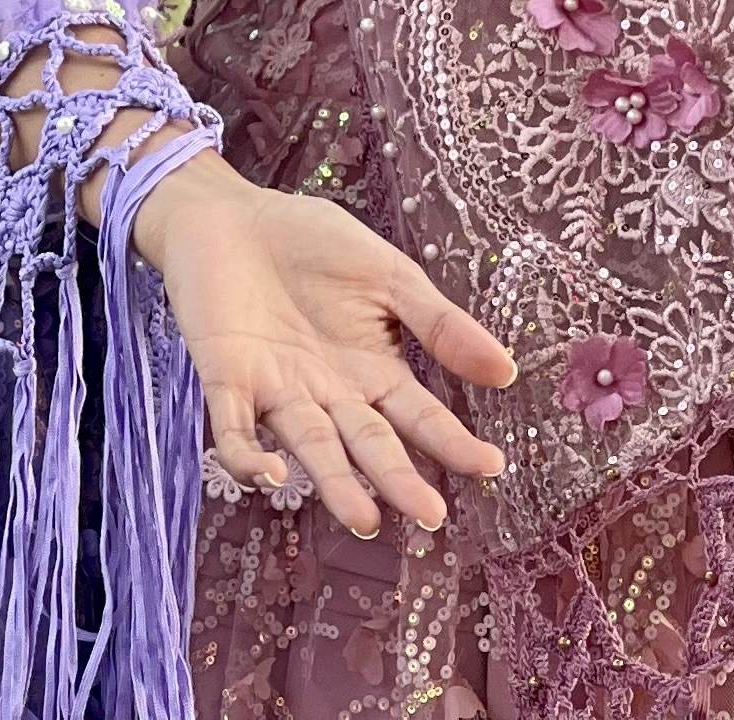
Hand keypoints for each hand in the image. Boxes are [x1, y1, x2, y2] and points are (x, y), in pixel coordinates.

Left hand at [129, 150, 515, 538]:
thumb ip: (439, 323)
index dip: (451, 441)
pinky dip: (248, 456)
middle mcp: (329, 394)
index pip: (418, 415)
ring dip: (335, 484)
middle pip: (368, 443)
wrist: (229, 213)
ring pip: (311, 447)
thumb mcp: (388, 274)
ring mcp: (278, 390)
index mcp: (372, 369)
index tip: (489, 466)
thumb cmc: (311, 243)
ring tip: (364, 519)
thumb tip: (505, 371)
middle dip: (398, 478)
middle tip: (429, 514)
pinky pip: (234, 428)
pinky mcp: (227, 379)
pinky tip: (271, 473)